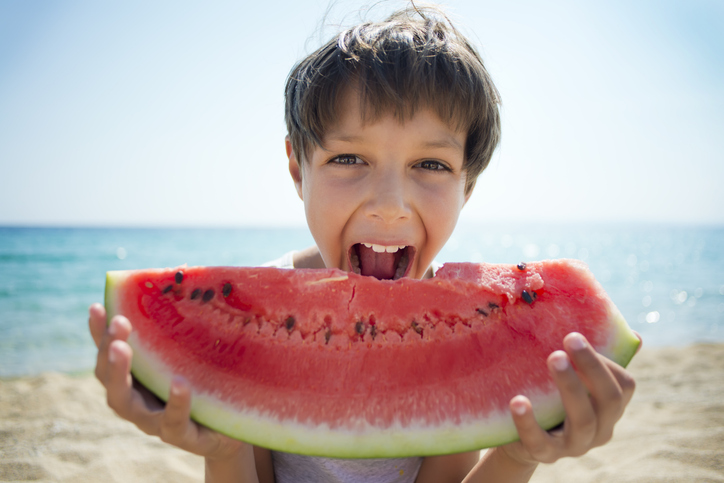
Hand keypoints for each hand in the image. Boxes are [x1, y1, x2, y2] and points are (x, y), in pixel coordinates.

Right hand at [88, 303, 247, 459]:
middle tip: (118, 323)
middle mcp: (138, 399)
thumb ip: (185, 320)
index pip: (110, 352)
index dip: (99, 332)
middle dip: (108, 348)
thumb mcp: (198, 348)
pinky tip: (179, 384)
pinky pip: (173, 423)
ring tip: (123, 348)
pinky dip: (174, 404)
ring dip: (121, 374)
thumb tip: (182, 272)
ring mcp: (155, 421)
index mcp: (138, 377)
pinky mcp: (183, 436)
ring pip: (126, 403)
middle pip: (109, 377)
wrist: (235, 426)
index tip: (97, 306)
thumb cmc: (210, 381)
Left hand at [500, 332, 637, 465]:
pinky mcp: (545, 454)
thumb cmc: (551, 399)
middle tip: (571, 337)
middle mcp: (600, 429)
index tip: (579, 336)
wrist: (520, 439)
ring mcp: (575, 445)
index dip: (607, 361)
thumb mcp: (574, 379)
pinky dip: (528, 421)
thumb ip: (595, 359)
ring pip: (583, 419)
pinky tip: (518, 400)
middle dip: (592, 367)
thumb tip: (636, 335)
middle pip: (609, 400)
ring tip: (553, 357)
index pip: (624, 386)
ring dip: (570, 386)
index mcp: (609, 409)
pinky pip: (539, 441)